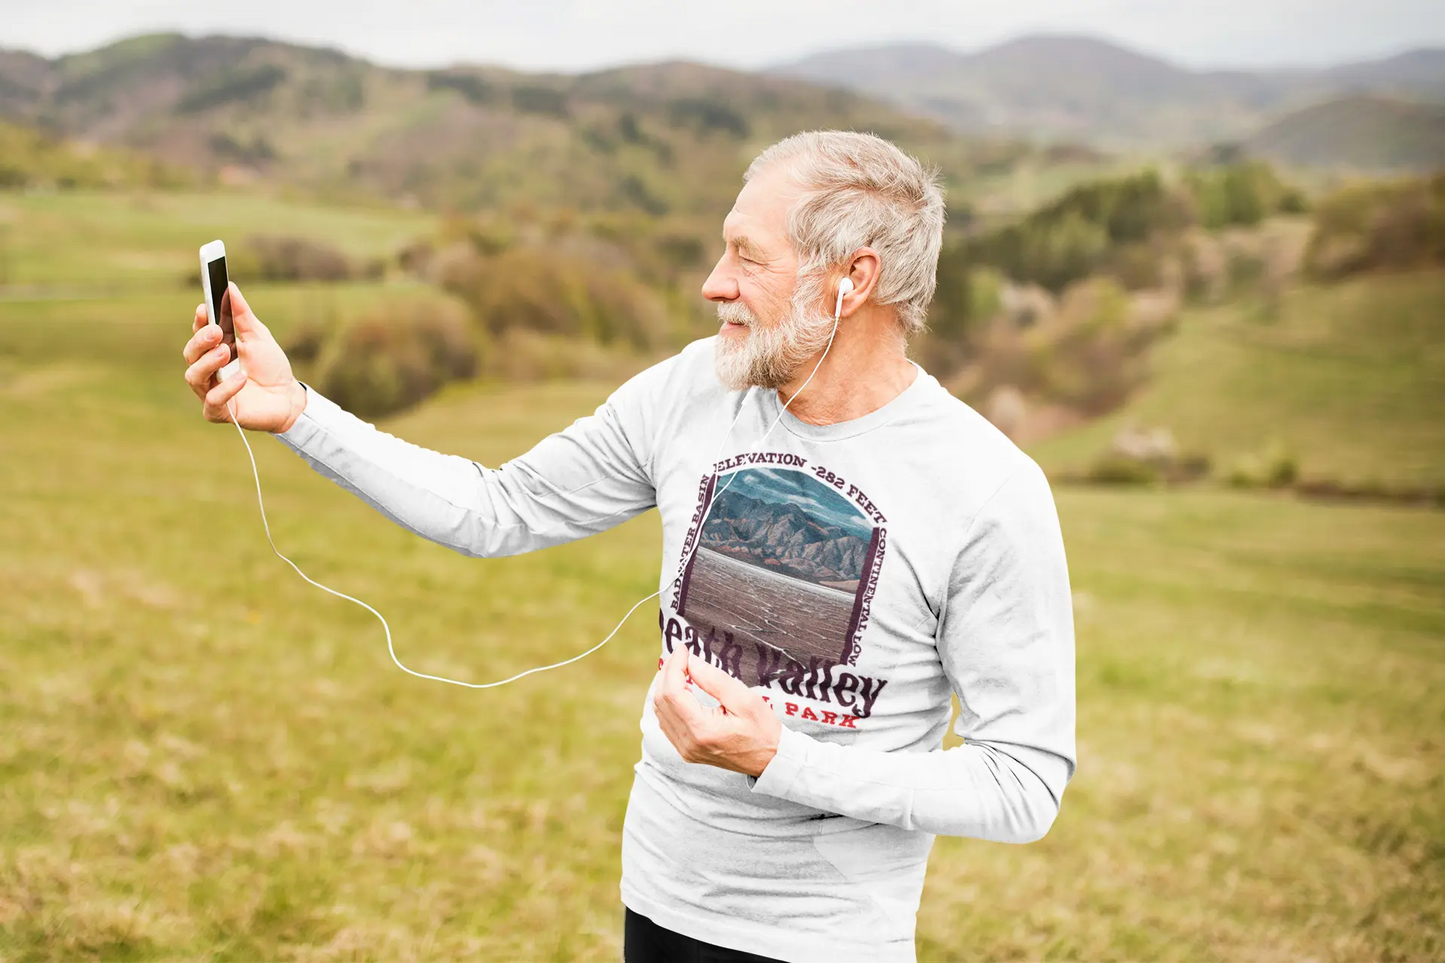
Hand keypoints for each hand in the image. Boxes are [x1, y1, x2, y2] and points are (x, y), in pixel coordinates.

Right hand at [182, 283, 307, 431]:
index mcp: (214, 350)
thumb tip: (230, 287)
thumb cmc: (271, 368)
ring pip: (193, 376)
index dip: (199, 322)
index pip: (198, 334)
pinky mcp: (219, 412)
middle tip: (216, 331)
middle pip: (190, 354)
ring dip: (208, 362)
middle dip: (201, 341)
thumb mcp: (259, 337)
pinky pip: (213, 400)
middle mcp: (208, 371)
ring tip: (226, 352)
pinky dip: (226, 387)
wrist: (290, 398)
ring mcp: (211, 392)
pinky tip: (242, 377)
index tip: (205, 308)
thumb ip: (243, 315)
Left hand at [652, 646, 781, 777]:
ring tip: (679, 668)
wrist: (770, 760)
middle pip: (662, 701)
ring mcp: (685, 749)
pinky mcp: (686, 750)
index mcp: (702, 730)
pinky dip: (668, 701)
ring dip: (666, 686)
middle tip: (680, 655)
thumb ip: (715, 680)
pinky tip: (680, 688)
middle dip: (667, 673)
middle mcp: (688, 742)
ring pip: (660, 711)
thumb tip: (691, 662)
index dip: (674, 666)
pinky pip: (666, 722)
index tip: (683, 649)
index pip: (673, 692)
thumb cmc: (763, 730)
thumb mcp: (745, 699)